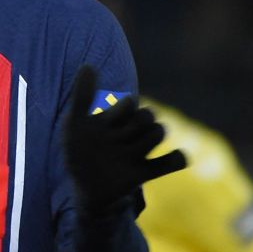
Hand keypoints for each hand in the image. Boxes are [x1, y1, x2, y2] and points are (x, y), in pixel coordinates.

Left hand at [65, 66, 186, 212]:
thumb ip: (81, 96)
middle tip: (125, 135)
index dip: (124, 109)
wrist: (83, 186)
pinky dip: (178, 158)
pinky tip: (175, 158)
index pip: (130, 103)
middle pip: (148, 116)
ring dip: (151, 137)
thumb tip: (88, 65)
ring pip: (158, 134)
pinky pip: (171, 162)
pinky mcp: (143, 173)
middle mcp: (129, 134)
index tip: (108, 122)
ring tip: (133, 149)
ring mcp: (137, 153)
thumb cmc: (79, 152)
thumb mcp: (74, 124)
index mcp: (115, 120)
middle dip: (142, 119)